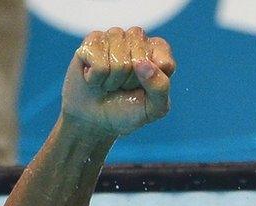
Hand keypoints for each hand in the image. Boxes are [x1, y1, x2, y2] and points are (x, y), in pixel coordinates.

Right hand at [60, 27, 175, 137]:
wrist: (95, 118)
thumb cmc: (129, 110)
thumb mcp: (154, 108)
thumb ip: (160, 87)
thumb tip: (143, 63)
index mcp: (159, 51)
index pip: (164, 61)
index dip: (152, 81)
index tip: (145, 89)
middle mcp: (137, 39)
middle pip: (140, 59)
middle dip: (131, 81)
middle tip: (124, 86)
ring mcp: (114, 36)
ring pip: (119, 60)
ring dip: (113, 80)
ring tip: (110, 82)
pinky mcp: (91, 41)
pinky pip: (98, 61)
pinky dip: (96, 78)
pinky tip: (94, 77)